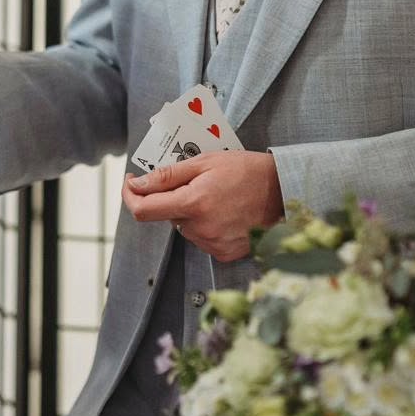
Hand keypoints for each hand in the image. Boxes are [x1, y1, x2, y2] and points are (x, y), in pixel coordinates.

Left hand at [122, 150, 282, 262]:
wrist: (283, 191)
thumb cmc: (246, 170)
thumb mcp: (204, 162)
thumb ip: (167, 176)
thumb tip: (137, 185)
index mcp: (193, 204)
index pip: (143, 210)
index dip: (130, 196)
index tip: (132, 183)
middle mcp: (201, 229)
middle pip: (167, 216)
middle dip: (170, 199)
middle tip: (192, 182)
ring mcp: (213, 244)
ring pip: (184, 227)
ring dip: (189, 212)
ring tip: (214, 196)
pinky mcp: (225, 253)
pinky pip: (202, 239)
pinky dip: (204, 225)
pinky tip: (222, 212)